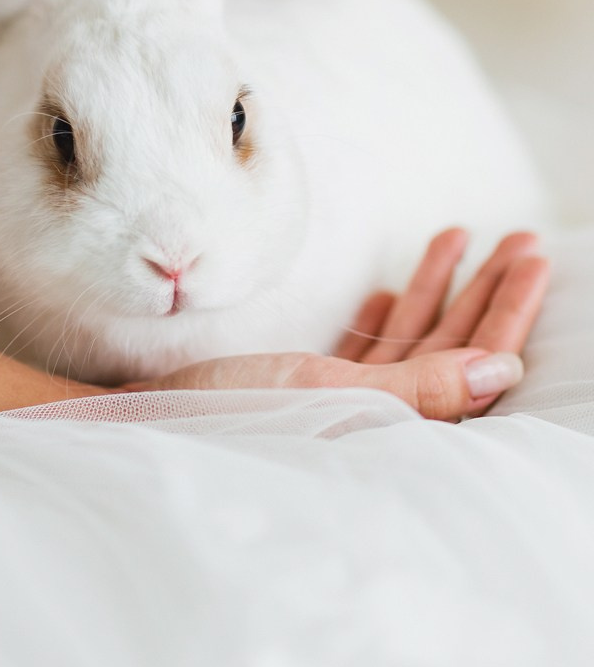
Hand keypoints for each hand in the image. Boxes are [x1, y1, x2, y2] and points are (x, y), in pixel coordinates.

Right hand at [123, 230, 548, 421]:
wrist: (137, 411)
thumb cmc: (225, 405)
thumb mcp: (328, 391)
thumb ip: (424, 388)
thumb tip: (505, 373)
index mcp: (391, 428)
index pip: (473, 363)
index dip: (506, 308)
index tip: (529, 255)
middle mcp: (374, 418)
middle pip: (451, 345)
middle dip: (485, 289)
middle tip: (520, 238)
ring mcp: (341, 400)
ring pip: (413, 339)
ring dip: (438, 289)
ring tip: (461, 237)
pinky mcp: (309, 389)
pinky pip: (368, 348)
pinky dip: (388, 315)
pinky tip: (398, 289)